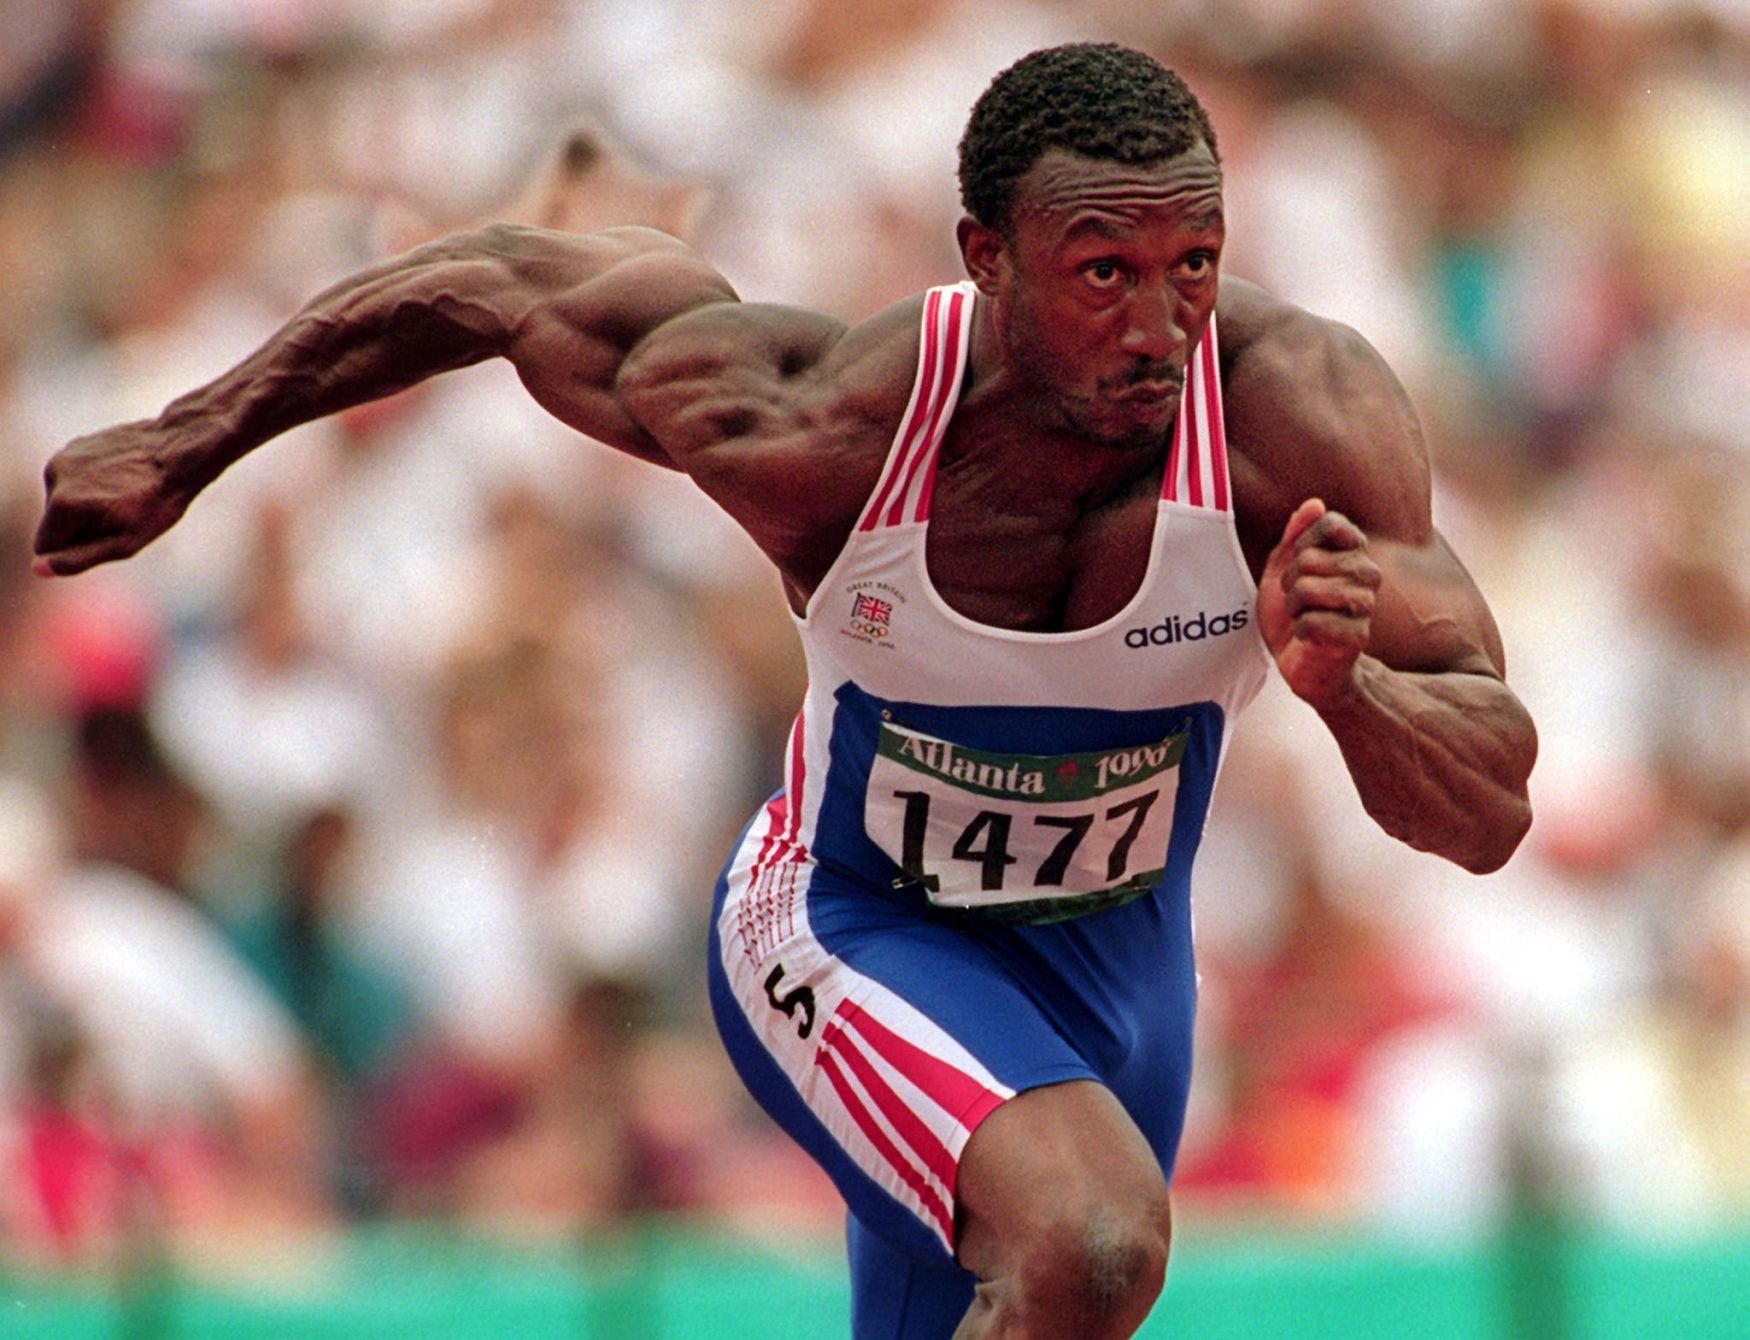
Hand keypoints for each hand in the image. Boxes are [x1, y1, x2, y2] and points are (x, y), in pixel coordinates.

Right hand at [33, 421, 193, 576]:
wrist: (181, 451)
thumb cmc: (158, 502)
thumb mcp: (124, 543)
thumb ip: (78, 559)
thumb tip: (38, 569)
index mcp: (61, 504)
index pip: (44, 547)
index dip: (76, 550)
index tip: (110, 537)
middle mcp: (53, 475)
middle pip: (55, 522)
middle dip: (82, 527)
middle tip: (124, 516)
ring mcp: (64, 455)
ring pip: (65, 498)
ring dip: (88, 504)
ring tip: (126, 495)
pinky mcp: (77, 444)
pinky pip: (76, 477)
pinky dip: (94, 482)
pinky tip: (124, 477)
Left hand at [1257, 498, 1381, 709]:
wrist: (1302, 662)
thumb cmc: (1295, 612)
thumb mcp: (1283, 567)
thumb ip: (1296, 534)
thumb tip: (1315, 503)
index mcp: (1353, 551)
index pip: (1330, 523)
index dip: (1300, 544)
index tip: (1298, 565)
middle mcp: (1367, 573)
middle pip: (1311, 558)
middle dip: (1290, 581)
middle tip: (1297, 599)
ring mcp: (1366, 604)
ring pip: (1309, 589)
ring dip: (1294, 608)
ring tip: (1303, 616)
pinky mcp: (1359, 635)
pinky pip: (1311, 622)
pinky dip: (1300, 631)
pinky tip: (1309, 637)